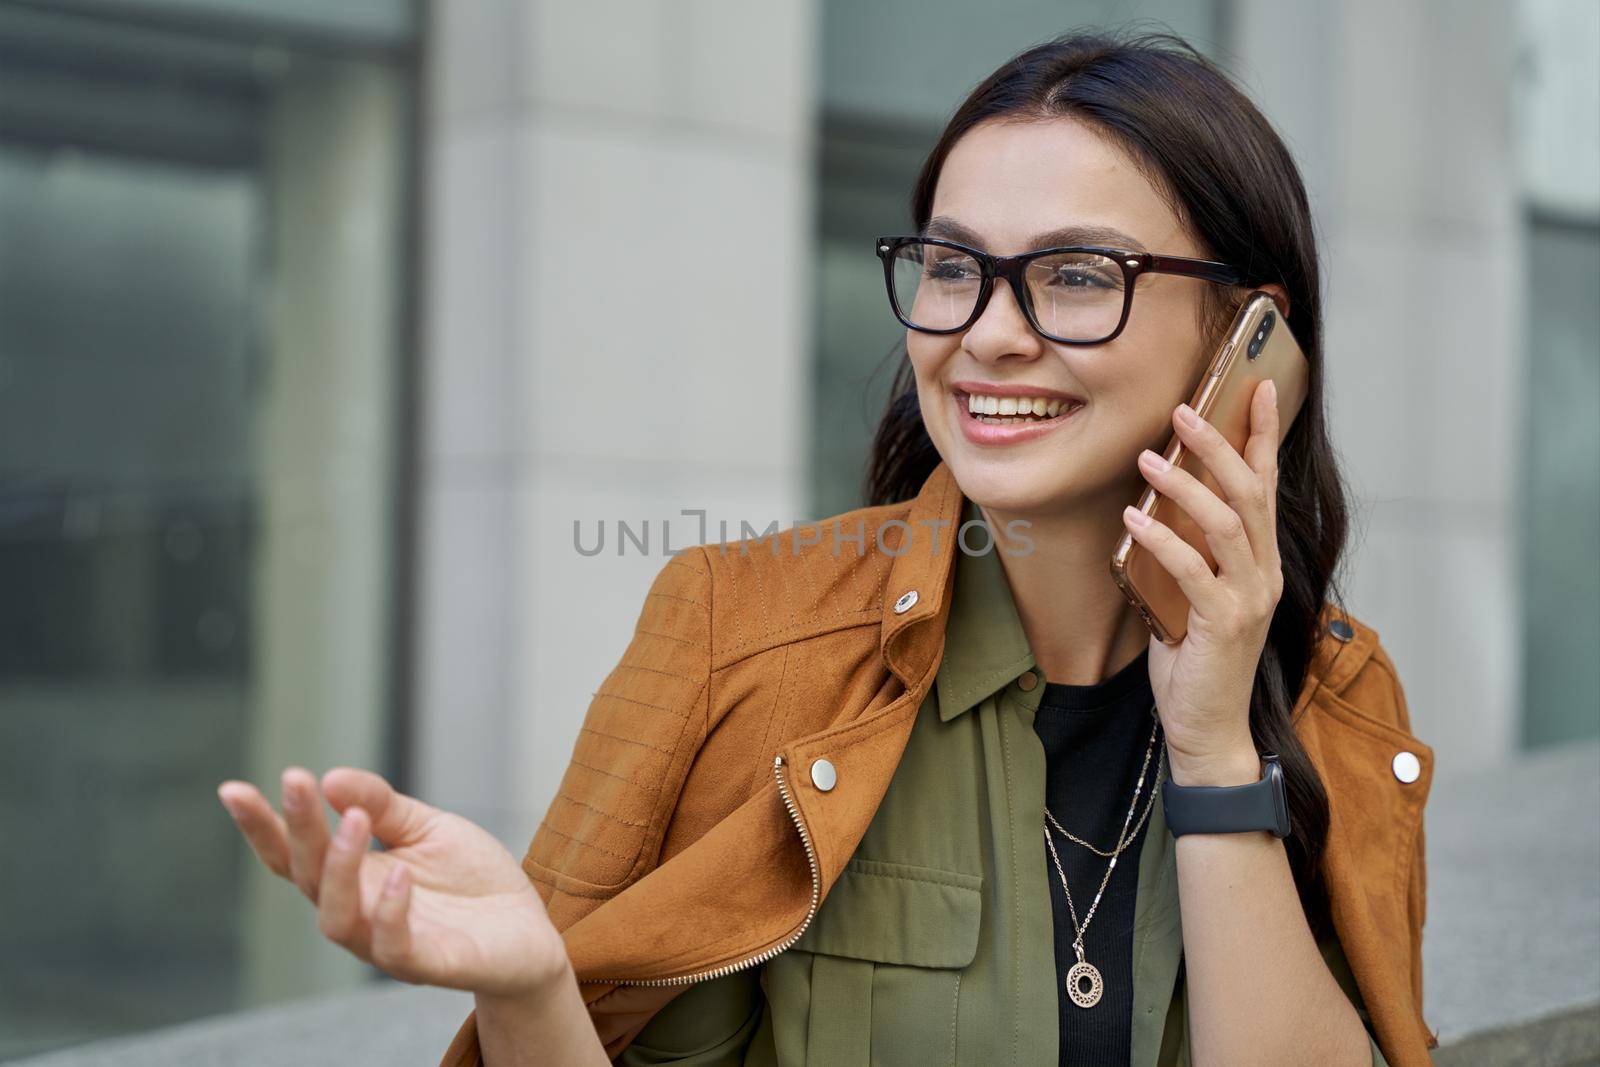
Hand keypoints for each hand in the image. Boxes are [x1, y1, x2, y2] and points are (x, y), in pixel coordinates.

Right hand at [216, 767, 568, 998]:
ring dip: (339, 867)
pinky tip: (399, 872)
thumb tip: (330, 776)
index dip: (261, 827)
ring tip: (355, 820)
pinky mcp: (425, 963)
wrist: (529, 927)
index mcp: (353, 877)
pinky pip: (392, 947)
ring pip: (335, 919)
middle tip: (298, 781)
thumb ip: (382, 803)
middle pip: (307, 877)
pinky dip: (389, 910)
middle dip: (297, 829)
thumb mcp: (427, 826)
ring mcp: (386, 943)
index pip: (293, 855)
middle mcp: (358, 912)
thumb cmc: (470, 879)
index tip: (232, 788)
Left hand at [1122, 379, 1282, 786]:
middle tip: (1183, 409)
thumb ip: (1185, 554)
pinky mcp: (1224, 623)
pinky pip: (1192, 568)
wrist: (1207, 729)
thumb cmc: (1195, 661)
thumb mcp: (1190, 595)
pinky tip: (1133, 518)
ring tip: (1148, 458)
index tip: (1261, 388)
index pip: (1266, 485)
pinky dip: (1160, 539)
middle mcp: (1263, 573)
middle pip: (1249, 492)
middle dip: (1219, 444)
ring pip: (1224, 523)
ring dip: (1185, 484)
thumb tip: (1151, 507)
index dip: (1264, 435)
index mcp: (1260, 562)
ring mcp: (1249, 598)